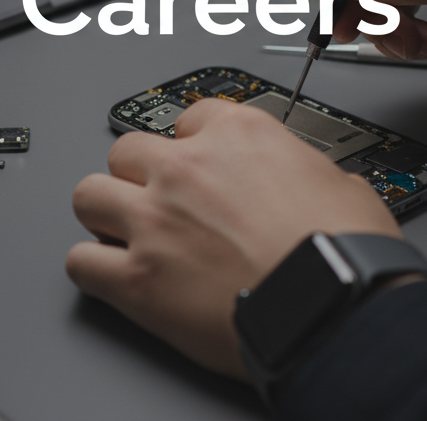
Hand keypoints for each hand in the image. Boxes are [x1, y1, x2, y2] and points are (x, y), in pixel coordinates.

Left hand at [66, 98, 399, 379]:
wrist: (335, 310)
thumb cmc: (345, 254)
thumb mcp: (342, 185)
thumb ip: (305, 171)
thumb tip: (308, 183)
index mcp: (239, 136)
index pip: (190, 118)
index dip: (193, 145)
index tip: (196, 161)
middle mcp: (187, 169)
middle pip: (126, 150)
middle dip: (139, 175)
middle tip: (158, 200)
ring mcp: (154, 221)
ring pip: (89, 195)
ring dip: (104, 213)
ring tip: (122, 232)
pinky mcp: (136, 279)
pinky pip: (81, 262)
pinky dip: (92, 269)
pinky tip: (109, 275)